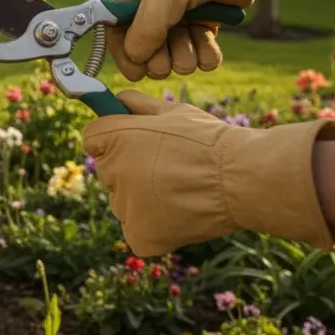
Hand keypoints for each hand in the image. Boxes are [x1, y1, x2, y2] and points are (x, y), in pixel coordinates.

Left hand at [84, 90, 334, 256]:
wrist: (242, 178)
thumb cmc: (210, 141)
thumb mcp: (173, 111)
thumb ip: (138, 104)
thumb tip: (118, 99)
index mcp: (114, 138)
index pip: (92, 139)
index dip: (114, 140)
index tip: (135, 144)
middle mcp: (113, 171)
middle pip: (107, 171)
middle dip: (128, 169)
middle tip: (167, 169)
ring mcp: (124, 206)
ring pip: (123, 202)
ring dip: (141, 199)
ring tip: (180, 192)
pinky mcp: (140, 235)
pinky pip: (137, 231)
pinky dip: (154, 228)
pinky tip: (179, 216)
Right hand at [107, 0, 326, 80]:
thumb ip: (145, 29)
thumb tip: (135, 60)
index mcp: (130, 2)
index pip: (116, 39)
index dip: (125, 58)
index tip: (137, 71)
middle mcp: (151, 16)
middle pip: (146, 59)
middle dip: (162, 57)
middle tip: (173, 41)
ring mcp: (178, 26)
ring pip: (176, 64)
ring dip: (187, 54)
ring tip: (195, 32)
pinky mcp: (202, 32)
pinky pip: (201, 62)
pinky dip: (207, 54)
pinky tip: (210, 36)